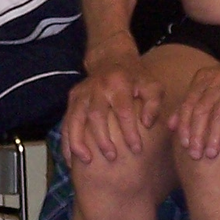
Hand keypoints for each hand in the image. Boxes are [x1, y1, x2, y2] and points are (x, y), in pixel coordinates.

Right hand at [62, 49, 163, 165]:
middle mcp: (97, 87)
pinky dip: (66, 141)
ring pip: (75, 118)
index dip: (129, 131)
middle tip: (113, 157)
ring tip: (86, 161)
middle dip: (103, 139)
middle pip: (96, 115)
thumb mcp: (152, 85)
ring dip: (78, 141)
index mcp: (118, 83)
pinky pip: (66, 121)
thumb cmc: (136, 78)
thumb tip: (147, 123)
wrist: (111, 58)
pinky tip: (72, 160)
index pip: (123, 110)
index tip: (136, 149)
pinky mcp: (72, 98)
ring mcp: (82, 92)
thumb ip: (153, 103)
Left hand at [170, 62, 219, 161]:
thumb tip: (171, 126)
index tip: (184, 146)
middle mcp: (216, 82)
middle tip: (195, 155)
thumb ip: (190, 102)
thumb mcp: (209, 83)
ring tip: (212, 155)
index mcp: (203, 80)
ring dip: (214, 136)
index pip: (187, 105)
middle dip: (196, 135)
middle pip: (201, 110)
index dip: (184, 126)